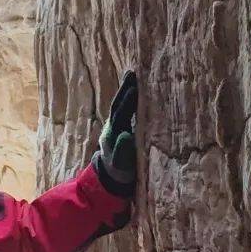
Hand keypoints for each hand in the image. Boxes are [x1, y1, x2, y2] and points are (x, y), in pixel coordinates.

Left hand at [93, 70, 137, 196]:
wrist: (112, 178)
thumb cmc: (119, 172)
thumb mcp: (121, 166)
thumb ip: (122, 152)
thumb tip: (125, 135)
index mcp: (112, 134)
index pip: (120, 113)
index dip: (128, 101)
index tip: (135, 88)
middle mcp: (113, 127)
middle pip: (118, 105)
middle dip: (125, 89)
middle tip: (132, 73)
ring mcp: (116, 126)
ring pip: (121, 106)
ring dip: (127, 91)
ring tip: (134, 76)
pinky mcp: (123, 128)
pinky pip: (128, 111)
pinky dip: (131, 100)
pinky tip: (138, 90)